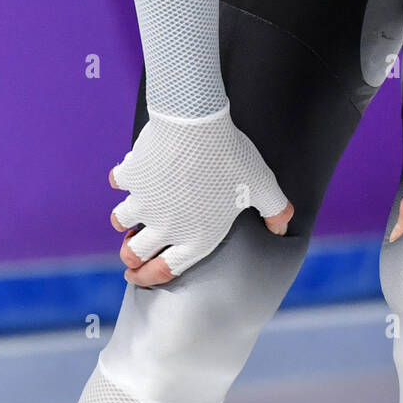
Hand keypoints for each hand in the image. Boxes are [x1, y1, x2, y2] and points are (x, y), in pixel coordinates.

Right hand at [109, 104, 292, 286]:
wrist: (196, 125)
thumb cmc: (231, 158)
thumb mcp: (262, 186)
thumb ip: (275, 211)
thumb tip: (283, 230)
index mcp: (195, 238)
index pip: (166, 270)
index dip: (149, 277)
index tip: (136, 276)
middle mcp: (165, 227)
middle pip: (134, 252)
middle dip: (130, 255)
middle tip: (130, 253)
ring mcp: (143, 202)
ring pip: (121, 220)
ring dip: (123, 219)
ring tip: (128, 215)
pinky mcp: (130, 176)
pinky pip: (120, 180)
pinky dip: (124, 177)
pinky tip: (132, 170)